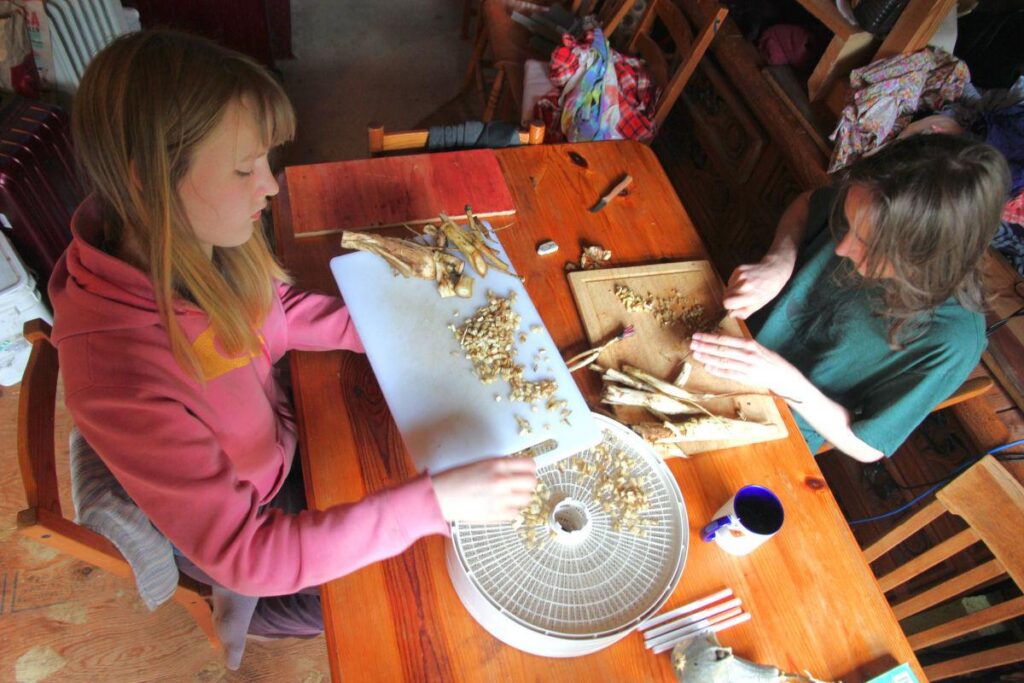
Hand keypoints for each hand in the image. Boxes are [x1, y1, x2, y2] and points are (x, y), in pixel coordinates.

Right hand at [430, 456, 537, 522]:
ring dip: (520, 498)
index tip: (525, 472)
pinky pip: (516, 513)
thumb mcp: (480, 464)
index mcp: (498, 464)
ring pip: (527, 499)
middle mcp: (502, 480)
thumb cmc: (455, 479)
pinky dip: (511, 510)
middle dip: (527, 484)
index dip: (529, 469)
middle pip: (532, 483)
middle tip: (519, 486)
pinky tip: (500, 506)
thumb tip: (518, 470)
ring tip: (509, 497)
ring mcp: (501, 499)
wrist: (440, 497)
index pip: (529, 465)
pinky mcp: (497, 515)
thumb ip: (501, 466)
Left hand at [689, 333, 807, 400]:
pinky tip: (707, 367)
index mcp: (749, 344)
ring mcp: (746, 367)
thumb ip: (740, 344)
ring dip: (707, 358)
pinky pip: (728, 374)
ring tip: (695, 354)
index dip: (709, 338)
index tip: (697, 335)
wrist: (783, 375)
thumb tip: (720, 340)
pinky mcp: (746, 378)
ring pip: (723, 361)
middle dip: (705, 346)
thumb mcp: (756, 347)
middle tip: (691, 343)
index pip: (725, 340)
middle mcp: (747, 355)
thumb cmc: (767, 359)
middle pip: (721, 350)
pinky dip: (717, 371)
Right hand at [722, 255, 793, 319]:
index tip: (735, 305)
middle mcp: (745, 285)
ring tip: (744, 289)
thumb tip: (731, 314)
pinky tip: (744, 282)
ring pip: (727, 288)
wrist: (775, 270)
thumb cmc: (769, 289)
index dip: (729, 306)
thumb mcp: (760, 305)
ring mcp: (741, 275)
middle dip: (730, 298)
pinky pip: (730, 280)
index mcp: (751, 296)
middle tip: (740, 298)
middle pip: (725, 296)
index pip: (727, 303)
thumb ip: (744, 312)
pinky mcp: (739, 269)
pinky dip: (735, 283)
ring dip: (733, 291)